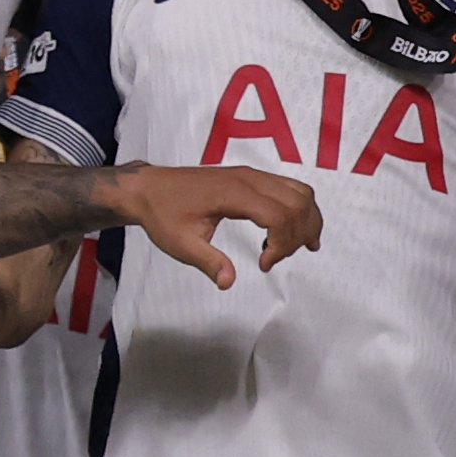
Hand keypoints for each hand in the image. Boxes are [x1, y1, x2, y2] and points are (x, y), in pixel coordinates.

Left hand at [108, 164, 326, 287]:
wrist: (149, 189)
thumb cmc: (163, 213)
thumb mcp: (181, 244)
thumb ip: (208, 262)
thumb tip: (228, 282)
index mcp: (233, 193)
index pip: (279, 216)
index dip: (281, 245)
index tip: (263, 264)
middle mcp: (249, 178)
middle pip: (297, 203)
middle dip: (297, 236)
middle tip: (275, 258)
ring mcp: (252, 174)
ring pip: (300, 192)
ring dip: (306, 221)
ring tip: (298, 247)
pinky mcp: (252, 177)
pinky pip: (290, 188)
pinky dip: (300, 209)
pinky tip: (291, 230)